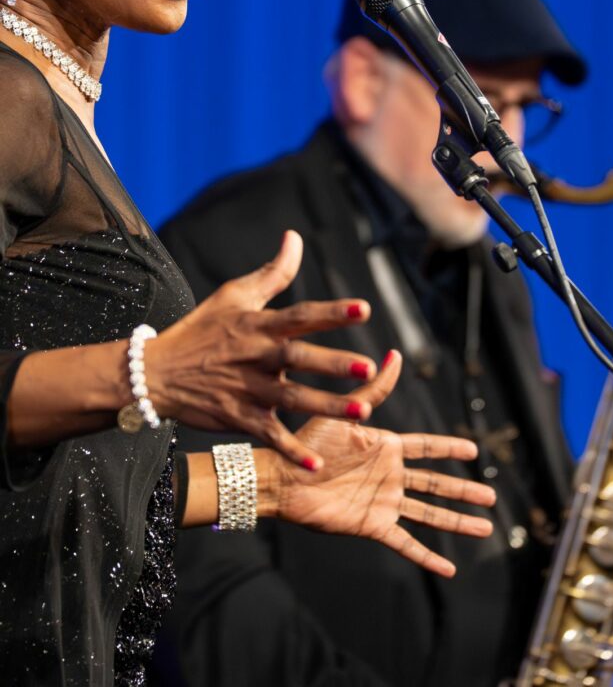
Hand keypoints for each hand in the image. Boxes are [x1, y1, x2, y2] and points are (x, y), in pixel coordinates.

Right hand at [145, 230, 377, 465]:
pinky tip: (317, 465)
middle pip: (300, 359)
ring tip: (362, 412)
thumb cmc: (202, 329)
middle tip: (366, 368)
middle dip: (333, 364)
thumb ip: (273, 272)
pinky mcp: (239, 417)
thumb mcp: (235, 295)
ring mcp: (248, 389)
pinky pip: (270, 436)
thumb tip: (295, 237)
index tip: (365, 309)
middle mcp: (257, 356)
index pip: (301, 315)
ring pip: (293, 399)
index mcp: (259, 325)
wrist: (156, 372)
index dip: (332, 311)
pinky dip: (291, 451)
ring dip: (327, 407)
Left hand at [264, 351, 495, 577]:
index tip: (474, 450)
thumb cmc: (308, 443)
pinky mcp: (372, 525)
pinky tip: (448, 569)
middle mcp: (389, 475)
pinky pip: (405, 543)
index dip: (450, 449)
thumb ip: (374, 390)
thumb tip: (394, 354)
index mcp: (385, 446)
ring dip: (456, 522)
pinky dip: (427, 557)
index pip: (427, 447)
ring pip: (429, 514)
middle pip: (436, 483)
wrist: (283, 479)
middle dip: (463, 491)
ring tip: (485, 529)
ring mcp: (383, 502)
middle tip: (491, 496)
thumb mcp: (347, 414)